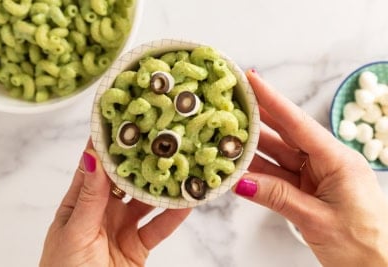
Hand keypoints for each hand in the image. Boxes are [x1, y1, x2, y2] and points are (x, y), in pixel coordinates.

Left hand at [40, 140, 190, 266]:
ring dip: (163, 186)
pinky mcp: (139, 244)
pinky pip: (160, 226)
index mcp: (80, 203)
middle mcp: (103, 210)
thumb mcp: (75, 232)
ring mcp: (123, 226)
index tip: (124, 120)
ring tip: (181, 165)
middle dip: (141, 160)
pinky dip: (175, 215)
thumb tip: (91, 158)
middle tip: (160, 138)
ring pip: (147, 200)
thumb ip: (89, 198)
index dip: (107, 144)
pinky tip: (187, 201)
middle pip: (126, 180)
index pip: (95, 166)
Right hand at [233, 70, 387, 266]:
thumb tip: (241, 182)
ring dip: (253, 148)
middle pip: (285, 134)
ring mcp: (315, 176)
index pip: (298, 123)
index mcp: (337, 160)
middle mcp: (325, 162)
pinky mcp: (307, 190)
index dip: (273, 100)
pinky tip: (239, 167)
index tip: (252, 79)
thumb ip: (278, 197)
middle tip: (233, 101)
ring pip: (278, 155)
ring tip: (226, 134)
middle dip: (258, 117)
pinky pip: (277, 176)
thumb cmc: (362, 246)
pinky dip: (258, 173)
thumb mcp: (317, 220)